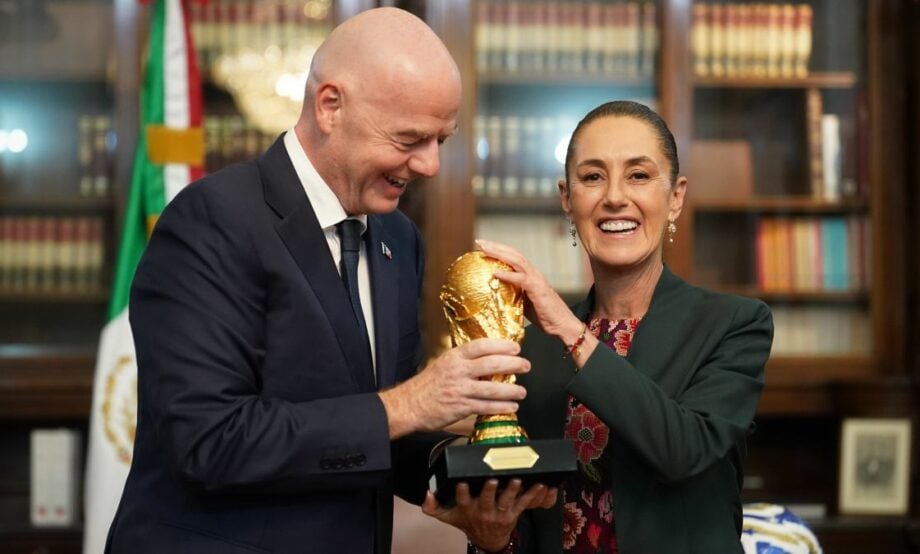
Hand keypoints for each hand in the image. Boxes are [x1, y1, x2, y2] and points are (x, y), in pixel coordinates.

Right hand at [379, 338, 529, 438]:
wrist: (408, 405)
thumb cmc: (426, 386)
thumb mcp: (442, 364)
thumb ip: (463, 362)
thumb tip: (487, 359)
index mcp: (454, 357)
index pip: (481, 346)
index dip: (501, 345)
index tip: (515, 347)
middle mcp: (458, 371)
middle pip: (491, 364)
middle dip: (513, 364)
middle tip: (525, 365)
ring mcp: (460, 389)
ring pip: (492, 388)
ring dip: (511, 390)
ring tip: (522, 391)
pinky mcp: (461, 407)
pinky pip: (486, 407)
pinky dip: (501, 407)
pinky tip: (511, 407)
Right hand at [422, 479, 557, 551]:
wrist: (486, 540)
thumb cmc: (466, 522)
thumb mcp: (447, 516)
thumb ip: (433, 506)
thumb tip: (427, 493)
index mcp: (467, 509)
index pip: (462, 500)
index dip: (462, 492)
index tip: (462, 483)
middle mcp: (483, 512)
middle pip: (486, 500)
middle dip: (489, 489)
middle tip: (492, 478)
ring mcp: (499, 514)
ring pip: (506, 501)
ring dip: (512, 490)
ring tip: (516, 480)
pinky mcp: (513, 514)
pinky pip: (524, 504)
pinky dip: (532, 494)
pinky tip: (539, 484)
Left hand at [475, 239, 580, 339]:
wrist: (563, 325)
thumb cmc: (544, 316)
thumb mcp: (523, 302)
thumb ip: (512, 294)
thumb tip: (494, 293)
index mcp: (530, 275)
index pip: (513, 257)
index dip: (498, 250)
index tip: (482, 246)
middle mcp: (534, 273)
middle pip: (513, 254)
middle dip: (496, 246)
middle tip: (479, 242)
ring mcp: (537, 280)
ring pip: (517, 261)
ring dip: (499, 254)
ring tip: (485, 250)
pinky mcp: (538, 289)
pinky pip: (521, 279)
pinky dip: (508, 275)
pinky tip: (495, 273)